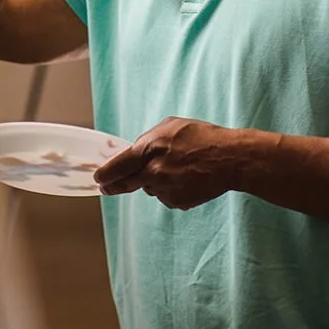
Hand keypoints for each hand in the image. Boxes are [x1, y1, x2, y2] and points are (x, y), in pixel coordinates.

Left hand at [94, 116, 238, 210]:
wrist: (230, 159)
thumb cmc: (202, 137)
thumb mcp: (170, 126)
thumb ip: (148, 139)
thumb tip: (135, 150)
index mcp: (149, 150)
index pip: (117, 166)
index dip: (105, 174)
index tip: (98, 178)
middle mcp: (153, 173)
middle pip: (125, 184)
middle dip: (114, 186)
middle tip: (107, 187)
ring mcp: (165, 190)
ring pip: (149, 188)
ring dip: (153, 182)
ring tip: (175, 168)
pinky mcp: (178, 202)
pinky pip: (165, 197)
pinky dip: (170, 190)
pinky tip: (185, 178)